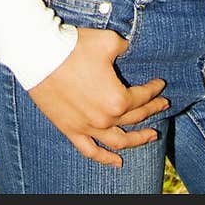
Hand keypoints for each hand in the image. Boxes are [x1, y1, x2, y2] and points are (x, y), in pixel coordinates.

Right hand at [27, 27, 169, 167]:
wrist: (41, 56)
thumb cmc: (75, 47)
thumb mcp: (109, 41)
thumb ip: (124, 47)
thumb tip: (128, 48)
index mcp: (118, 99)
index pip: (143, 97)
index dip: (154, 90)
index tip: (160, 84)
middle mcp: (106, 119)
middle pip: (134, 118)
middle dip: (152, 111)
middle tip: (163, 105)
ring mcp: (88, 128)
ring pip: (118, 141)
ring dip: (138, 139)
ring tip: (152, 136)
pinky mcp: (70, 130)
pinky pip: (91, 151)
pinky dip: (106, 159)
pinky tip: (118, 162)